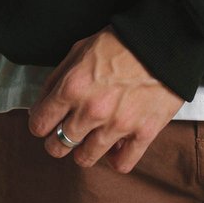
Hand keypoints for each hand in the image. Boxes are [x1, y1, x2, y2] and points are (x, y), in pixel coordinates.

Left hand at [26, 26, 184, 174]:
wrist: (163, 38)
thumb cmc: (122, 40)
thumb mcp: (81, 48)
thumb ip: (59, 76)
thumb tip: (45, 101)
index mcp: (73, 86)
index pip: (40, 124)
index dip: (40, 123)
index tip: (46, 122)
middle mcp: (92, 110)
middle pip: (58, 146)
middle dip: (57, 141)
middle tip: (65, 132)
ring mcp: (118, 125)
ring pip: (85, 159)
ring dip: (84, 149)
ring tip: (91, 137)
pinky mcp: (143, 133)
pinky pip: (121, 164)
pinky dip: (116, 158)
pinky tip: (116, 145)